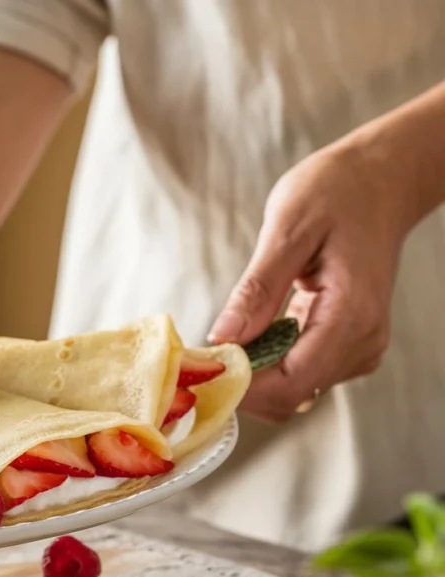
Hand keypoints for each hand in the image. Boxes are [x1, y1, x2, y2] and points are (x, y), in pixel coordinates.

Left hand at [208, 144, 409, 421]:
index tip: (199, 371)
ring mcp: (359, 344)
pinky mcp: (347, 341)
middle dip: (242, 382)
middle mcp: (362, 340)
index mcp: (351, 315)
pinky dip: (268, 361)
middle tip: (199, 355)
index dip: (242, 387)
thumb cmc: (338, 192)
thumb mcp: (287, 229)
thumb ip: (257, 289)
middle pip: (292, 394)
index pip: (292, 382)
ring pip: (294, 388)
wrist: (381, 179)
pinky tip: (249, 334)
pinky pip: (302, 369)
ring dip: (253, 373)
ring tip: (221, 340)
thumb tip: (223, 338)